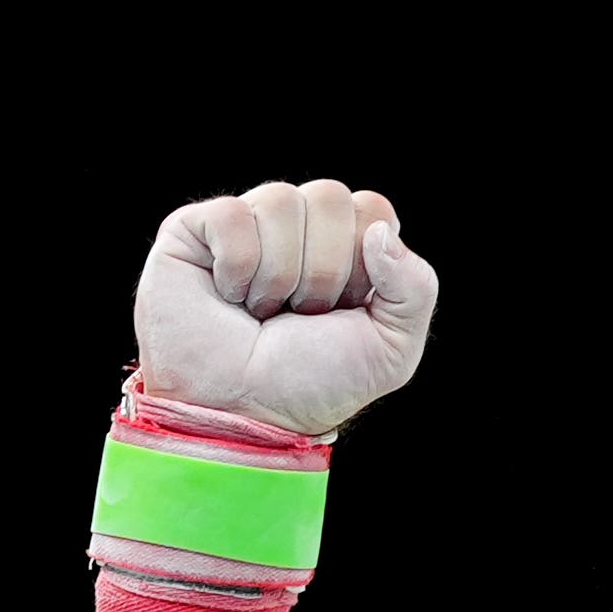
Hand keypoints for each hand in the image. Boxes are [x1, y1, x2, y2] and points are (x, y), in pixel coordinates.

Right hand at [131, 177, 436, 435]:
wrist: (244, 414)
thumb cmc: (312, 385)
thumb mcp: (391, 351)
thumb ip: (416, 289)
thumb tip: (380, 232)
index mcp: (347, 248)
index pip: (372, 209)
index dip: (362, 262)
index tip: (343, 310)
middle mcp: (299, 228)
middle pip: (330, 197)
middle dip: (322, 270)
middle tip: (300, 315)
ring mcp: (248, 225)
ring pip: (281, 200)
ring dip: (278, 275)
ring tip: (262, 312)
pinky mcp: (195, 229)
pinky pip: (232, 215)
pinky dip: (237, 267)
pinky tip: (228, 297)